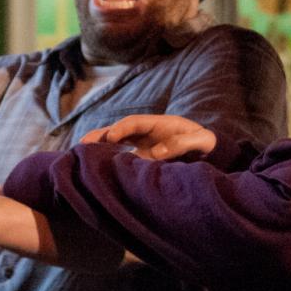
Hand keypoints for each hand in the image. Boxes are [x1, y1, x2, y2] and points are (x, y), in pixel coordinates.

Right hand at [80, 114, 216, 161]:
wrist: (208, 149)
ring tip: (81, 154)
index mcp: (159, 123)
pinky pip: (122, 154)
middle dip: (101, 135)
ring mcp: (143, 142)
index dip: (121, 128)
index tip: (111, 137)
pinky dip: (108, 158)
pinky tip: (96, 167)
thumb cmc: (205, 142)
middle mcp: (147, 131)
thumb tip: (156, 153)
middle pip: (119, 129)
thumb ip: (181, 143)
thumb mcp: (201, 140)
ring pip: (116, 142)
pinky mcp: (142, 154)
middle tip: (83, 144)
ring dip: (100, 146)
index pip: (134, 122)